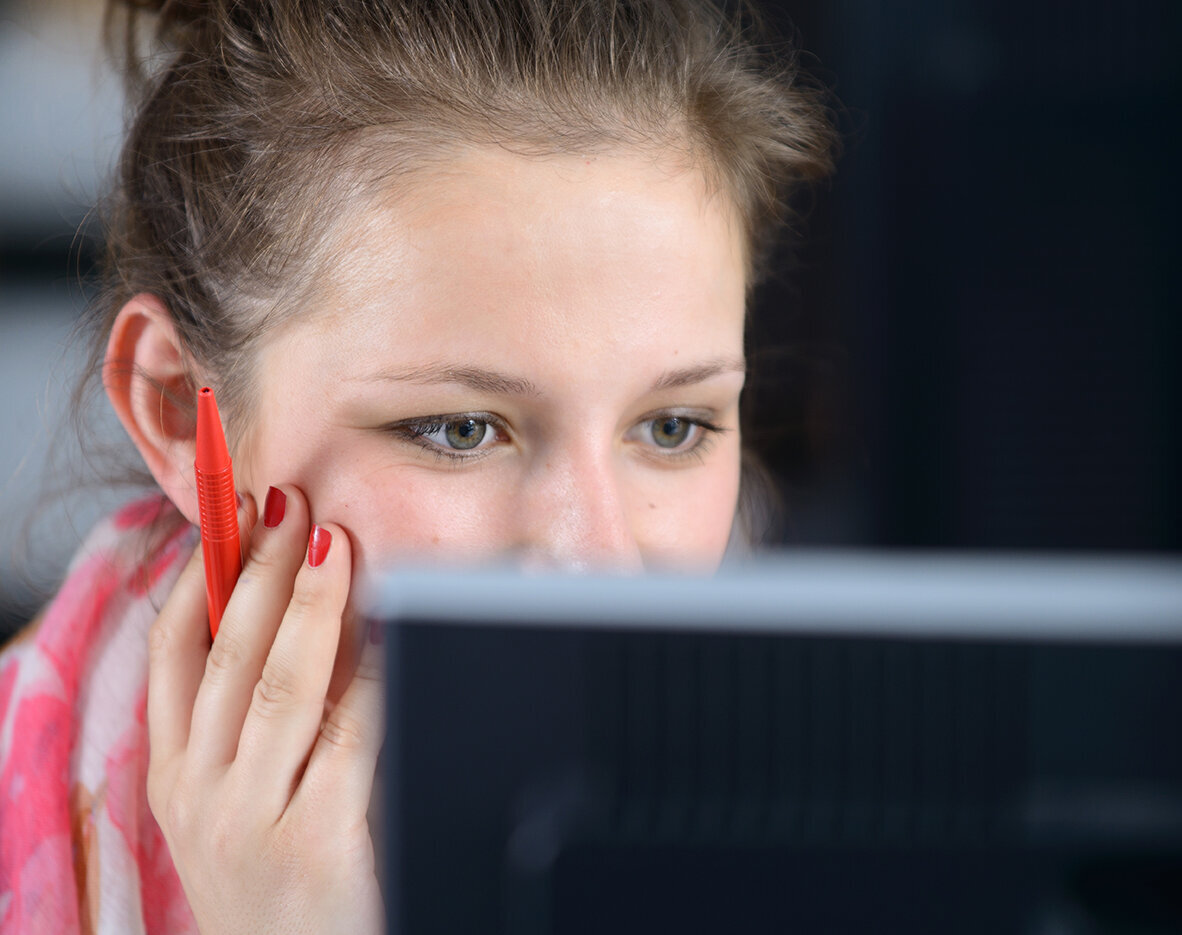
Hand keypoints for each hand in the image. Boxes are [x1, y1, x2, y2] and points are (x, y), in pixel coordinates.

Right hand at [147, 485, 383, 934]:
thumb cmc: (284, 887)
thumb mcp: (240, 808)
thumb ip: (253, 726)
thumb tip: (299, 615)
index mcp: (177, 779)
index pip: (172, 656)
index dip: (199, 578)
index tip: (230, 520)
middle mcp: (202, 795)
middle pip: (230, 654)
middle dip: (261, 569)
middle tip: (292, 503)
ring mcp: (253, 819)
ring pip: (283, 683)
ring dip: (311, 602)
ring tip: (333, 540)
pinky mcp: (317, 840)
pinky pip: (351, 733)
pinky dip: (371, 673)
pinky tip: (392, 630)